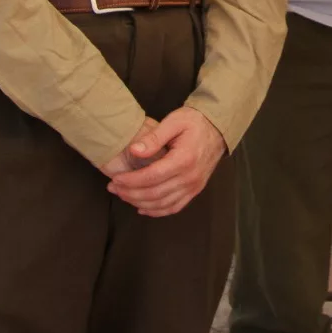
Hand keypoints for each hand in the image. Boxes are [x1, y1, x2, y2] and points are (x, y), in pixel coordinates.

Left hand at [106, 107, 227, 216]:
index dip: (131, 181)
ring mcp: (194, 186)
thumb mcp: (174, 121)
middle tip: (113, 188)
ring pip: (162, 204)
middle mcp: (190, 177)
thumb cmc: (194, 122)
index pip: (152, 177)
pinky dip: (157, 211)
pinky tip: (143, 207)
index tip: (116, 179)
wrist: (218, 129)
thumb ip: (153, 137)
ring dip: (140, 203)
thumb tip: (134, 151)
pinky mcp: (195, 190)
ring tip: (123, 196)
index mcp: (183, 159)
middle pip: (155, 194)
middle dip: (130, 193)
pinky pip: (174, 207)